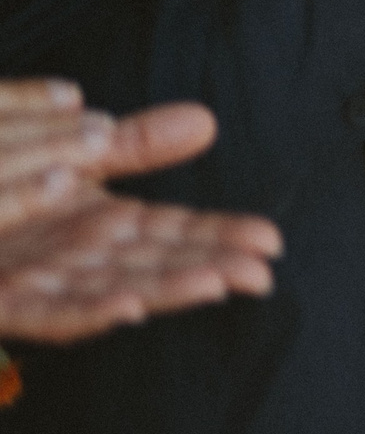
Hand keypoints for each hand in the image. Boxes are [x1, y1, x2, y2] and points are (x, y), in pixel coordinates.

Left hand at [0, 80, 281, 344]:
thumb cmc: (4, 175)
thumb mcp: (67, 150)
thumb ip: (133, 143)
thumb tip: (204, 121)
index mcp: (91, 223)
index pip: (168, 233)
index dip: (218, 236)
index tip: (268, 241)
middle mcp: (67, 257)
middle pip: (149, 265)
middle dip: (207, 268)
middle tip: (260, 272)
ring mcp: (29, 281)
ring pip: (107, 292)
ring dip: (161, 292)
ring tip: (214, 284)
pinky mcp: (1, 299)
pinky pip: (47, 312)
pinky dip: (87, 312)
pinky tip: (126, 306)